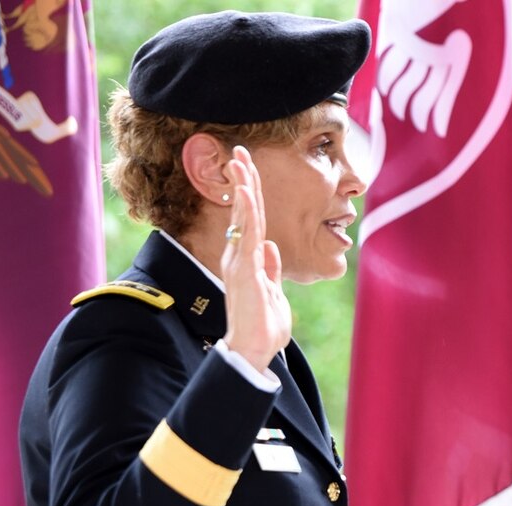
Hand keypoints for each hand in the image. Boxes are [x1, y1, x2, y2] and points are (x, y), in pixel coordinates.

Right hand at [219, 146, 291, 370]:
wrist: (255, 350)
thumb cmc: (264, 326)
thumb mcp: (273, 292)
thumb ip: (272, 270)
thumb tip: (273, 248)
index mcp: (249, 260)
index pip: (252, 220)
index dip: (252, 194)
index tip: (249, 168)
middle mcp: (240, 257)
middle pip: (245, 212)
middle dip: (243, 180)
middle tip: (238, 150)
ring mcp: (240, 261)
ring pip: (243, 217)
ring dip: (243, 187)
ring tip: (239, 160)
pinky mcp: (244, 269)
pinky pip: (246, 234)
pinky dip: (246, 210)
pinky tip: (245, 190)